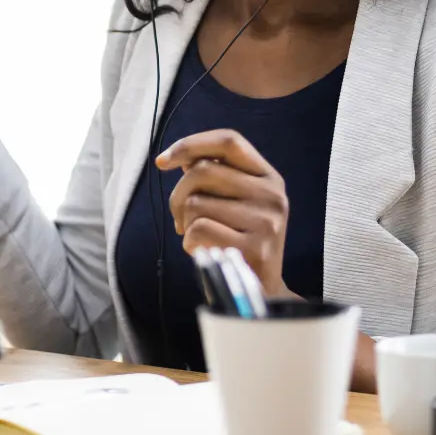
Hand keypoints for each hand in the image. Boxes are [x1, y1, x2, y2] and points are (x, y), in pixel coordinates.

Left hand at [158, 129, 293, 298]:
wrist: (261, 294)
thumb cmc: (238, 242)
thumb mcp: (236, 204)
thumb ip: (214, 177)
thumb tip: (178, 156)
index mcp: (269, 178)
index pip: (229, 141)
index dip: (191, 144)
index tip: (163, 161)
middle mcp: (273, 195)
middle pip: (203, 170)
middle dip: (178, 194)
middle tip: (179, 217)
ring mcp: (266, 222)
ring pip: (196, 202)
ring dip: (185, 223)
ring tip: (199, 237)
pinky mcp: (254, 249)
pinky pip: (199, 230)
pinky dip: (190, 242)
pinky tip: (204, 251)